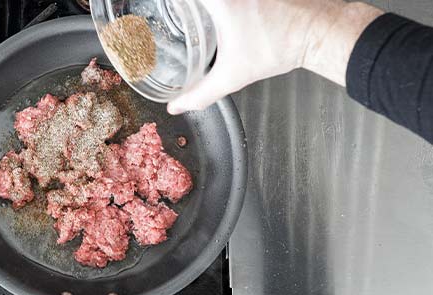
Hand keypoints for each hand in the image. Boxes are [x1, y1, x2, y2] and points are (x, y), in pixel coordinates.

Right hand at [167, 0, 383, 114]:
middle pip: (193, 0)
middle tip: (169, 13)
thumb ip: (200, 94)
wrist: (317, 31)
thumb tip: (178, 106)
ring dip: (197, 6)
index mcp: (218, 1)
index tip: (155, 8)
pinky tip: (214, 11)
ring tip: (184, 12)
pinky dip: (218, 3)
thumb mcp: (233, 76)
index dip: (165, 5)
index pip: (181, 0)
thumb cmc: (280, 47)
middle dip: (181, 7)